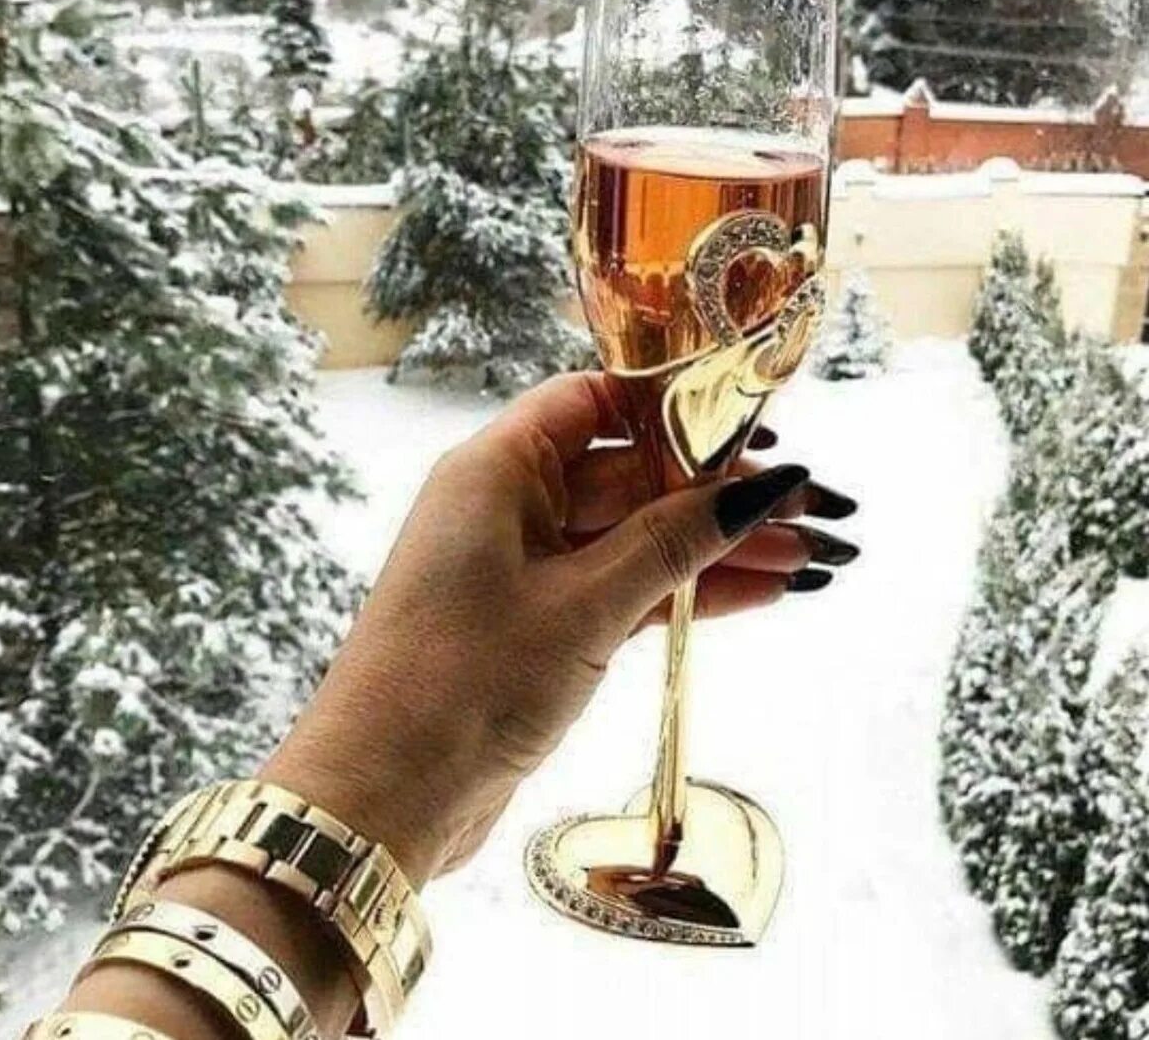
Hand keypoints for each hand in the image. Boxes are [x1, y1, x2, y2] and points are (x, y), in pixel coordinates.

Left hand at [267, 373, 858, 882]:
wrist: (384, 796)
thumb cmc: (466, 679)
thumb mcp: (585, 603)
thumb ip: (676, 540)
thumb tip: (765, 485)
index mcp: (497, 469)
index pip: (595, 401)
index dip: (675, 407)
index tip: (752, 421)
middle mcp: (509, 507)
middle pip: (630, 475)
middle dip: (721, 494)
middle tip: (814, 509)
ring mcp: (524, 570)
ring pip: (637, 539)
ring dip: (717, 550)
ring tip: (812, 559)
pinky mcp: (540, 627)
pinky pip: (625, 590)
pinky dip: (685, 594)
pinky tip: (761, 593)